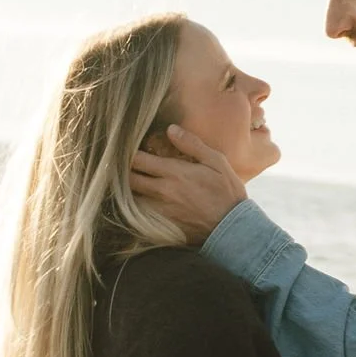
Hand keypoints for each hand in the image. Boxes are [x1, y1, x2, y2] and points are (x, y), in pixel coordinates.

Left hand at [129, 125, 246, 244]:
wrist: (232, 227)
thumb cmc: (227, 192)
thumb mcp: (217, 162)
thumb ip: (192, 144)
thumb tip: (171, 129)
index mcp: (174, 173)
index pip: (137, 159)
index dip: (128, 152)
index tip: (129, 148)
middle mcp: (162, 191)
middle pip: (129, 179)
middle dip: (124, 170)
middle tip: (125, 164)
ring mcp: (160, 210)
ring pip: (131, 197)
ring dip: (129, 189)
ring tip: (131, 181)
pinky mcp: (162, 225)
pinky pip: (140, 214)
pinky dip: (136, 206)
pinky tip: (140, 201)